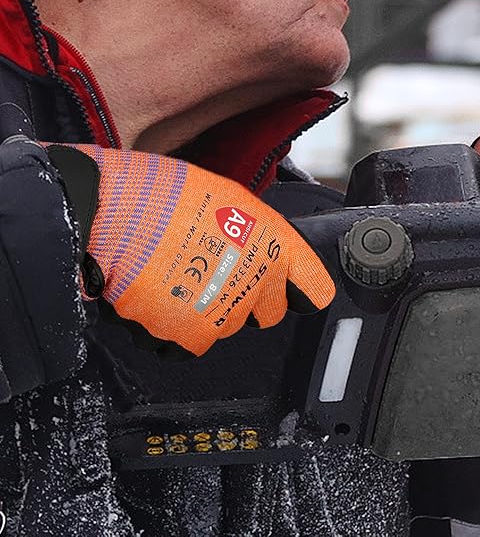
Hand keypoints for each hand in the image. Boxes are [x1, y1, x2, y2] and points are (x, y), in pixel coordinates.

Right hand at [44, 144, 335, 355]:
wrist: (108, 212)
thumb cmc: (161, 195)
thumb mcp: (227, 199)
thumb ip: (254, 234)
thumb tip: (259, 254)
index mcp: (276, 245)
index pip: (314, 290)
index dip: (300, 291)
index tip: (292, 291)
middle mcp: (258, 282)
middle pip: (267, 313)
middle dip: (245, 299)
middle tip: (211, 274)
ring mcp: (226, 312)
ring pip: (225, 326)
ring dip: (203, 310)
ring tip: (173, 277)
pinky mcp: (190, 333)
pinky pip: (186, 342)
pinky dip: (171, 326)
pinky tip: (156, 297)